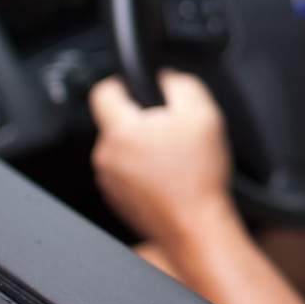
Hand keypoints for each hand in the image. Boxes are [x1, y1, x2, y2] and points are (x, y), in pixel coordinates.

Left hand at [89, 71, 235, 242]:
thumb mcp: (202, 114)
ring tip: (174, 158)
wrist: (197, 226)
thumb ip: (181, 84)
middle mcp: (106, 156)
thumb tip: (166, 77)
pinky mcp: (119, 200)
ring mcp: (110, 181)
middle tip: (173, 130)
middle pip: (116, 122)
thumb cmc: (198, 177)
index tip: (139, 88)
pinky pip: (126, 173)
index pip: (102, 91)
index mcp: (120, 131)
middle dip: (142, 120)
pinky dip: (144, 171)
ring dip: (143, 147)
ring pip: (122, 148)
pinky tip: (170, 177)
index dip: (122, 82)